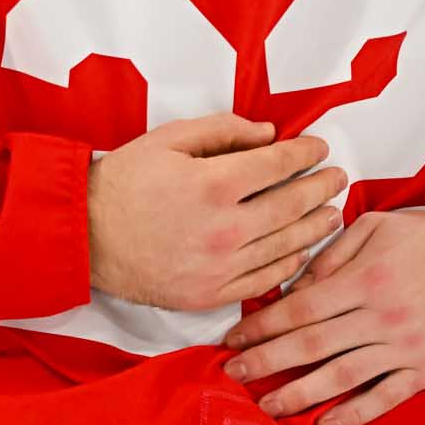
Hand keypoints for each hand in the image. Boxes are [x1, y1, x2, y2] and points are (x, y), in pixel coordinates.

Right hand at [86, 113, 345, 309]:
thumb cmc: (124, 181)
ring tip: (333, 214)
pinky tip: (302, 252)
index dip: (305, 154)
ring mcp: (222, 265)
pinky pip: (266, 280)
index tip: (319, 148)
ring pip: (286, 245)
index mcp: (214, 183)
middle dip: (321, 188)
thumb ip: (222, 131)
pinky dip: (291, 265)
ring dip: (315, 227)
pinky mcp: (213, 293)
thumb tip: (267, 134)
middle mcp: (226, 227)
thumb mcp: (168, 138)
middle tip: (338, 178)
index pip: (278, 165)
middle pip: (292, 205)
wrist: (87, 234)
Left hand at [221, 209, 424, 424]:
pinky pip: (386, 397)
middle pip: (311, 345)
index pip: (299, 309)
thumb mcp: (375, 227)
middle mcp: (379, 318)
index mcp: (362, 281)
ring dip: (301, 393)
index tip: (234, 337)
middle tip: (235, 373)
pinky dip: (356, 414)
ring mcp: (403, 348)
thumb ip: (332, 254)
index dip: (262, 326)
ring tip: (269, 405)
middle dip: (267, 362)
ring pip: (342, 377)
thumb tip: (298, 284)